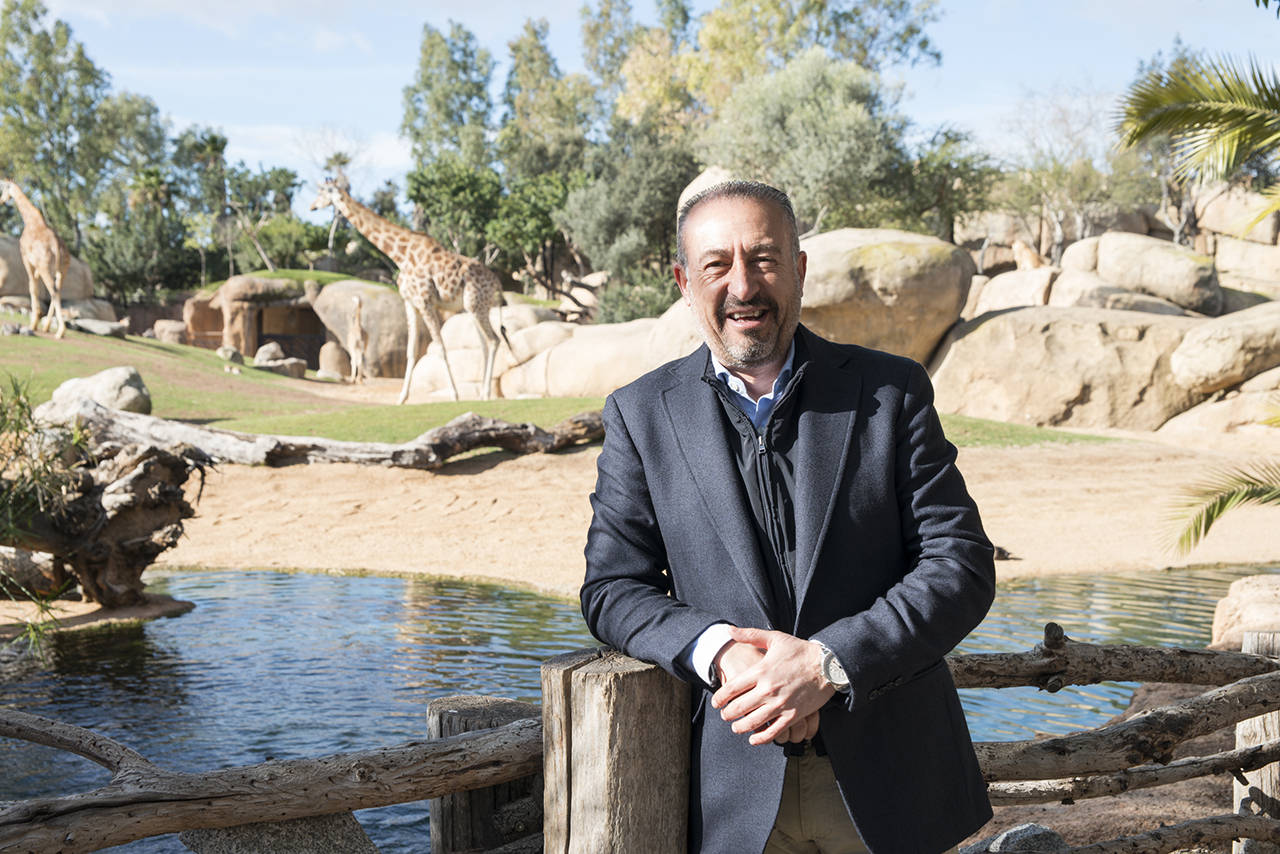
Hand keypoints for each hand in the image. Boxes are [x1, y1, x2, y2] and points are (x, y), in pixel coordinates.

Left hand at [711, 627, 834, 745]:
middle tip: (724, 716)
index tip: (716, 703)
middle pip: (739, 707)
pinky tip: (753, 739)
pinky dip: (761, 738)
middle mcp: (768, 689)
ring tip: (735, 727)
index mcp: (761, 670)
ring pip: (753, 722)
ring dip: (740, 727)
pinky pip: (774, 731)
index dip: (720, 698)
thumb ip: (750, 635)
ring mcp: (781, 704)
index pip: (732, 688)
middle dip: (728, 714)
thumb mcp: (775, 638)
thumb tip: (729, 630)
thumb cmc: (800, 650)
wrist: (828, 664)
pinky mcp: (793, 715)